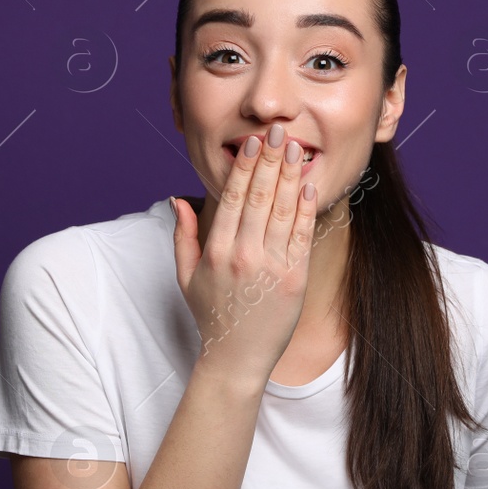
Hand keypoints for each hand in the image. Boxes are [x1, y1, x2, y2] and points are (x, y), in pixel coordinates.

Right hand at [171, 123, 318, 385]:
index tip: (251, 142)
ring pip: (281, 210)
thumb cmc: (212, 315)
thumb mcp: (186, 276)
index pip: (231, 198)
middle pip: (258, 196)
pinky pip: (300, 235)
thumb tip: (178, 199)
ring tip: (295, 148)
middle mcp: (242, 255)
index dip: (243, 166)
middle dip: (269, 160)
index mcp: (216, 251)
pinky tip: (308, 185)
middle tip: (277, 131)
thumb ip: (182, 236)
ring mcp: (270, 267)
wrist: (237, 357)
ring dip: (289, 175)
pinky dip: (305, 207)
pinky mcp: (294, 279)